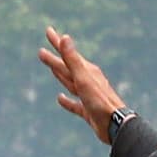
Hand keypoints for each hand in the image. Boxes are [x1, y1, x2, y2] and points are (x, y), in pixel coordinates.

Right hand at [35, 28, 126, 143]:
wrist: (116, 125)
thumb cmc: (100, 101)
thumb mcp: (83, 78)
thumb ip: (72, 60)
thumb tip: (65, 38)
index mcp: (87, 71)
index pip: (68, 53)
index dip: (57, 42)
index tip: (48, 31)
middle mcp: (88, 81)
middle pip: (67, 68)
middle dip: (54, 59)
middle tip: (41, 52)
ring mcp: (88, 96)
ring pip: (70, 83)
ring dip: (60, 75)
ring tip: (51, 68)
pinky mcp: (88, 111)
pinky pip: (75, 104)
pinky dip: (67, 101)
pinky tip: (60, 98)